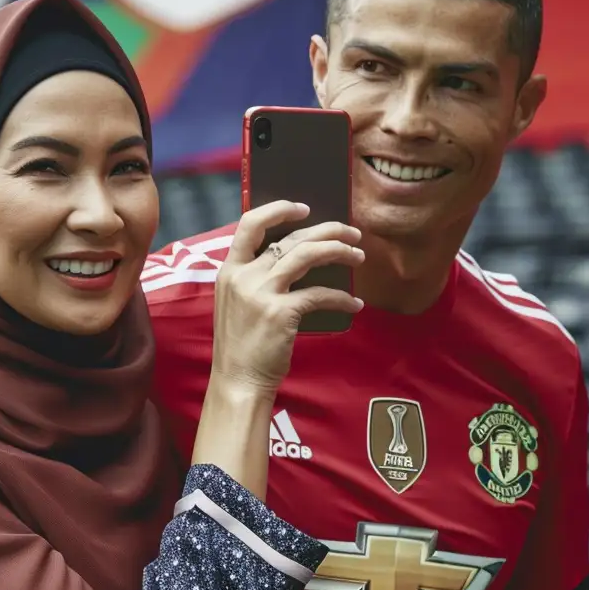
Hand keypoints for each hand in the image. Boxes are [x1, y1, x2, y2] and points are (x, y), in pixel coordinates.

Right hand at [210, 200, 364, 397]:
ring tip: (358, 255)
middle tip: (351, 233)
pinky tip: (353, 303)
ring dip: (338, 251)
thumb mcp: (238, 304)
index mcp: (230, 269)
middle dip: (327, 230)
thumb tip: (299, 261)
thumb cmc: (243, 346)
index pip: (250, 224)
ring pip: (306, 255)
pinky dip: (340, 297)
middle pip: (290, 238)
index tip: (304, 208)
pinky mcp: (280, 313)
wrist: (238, 381)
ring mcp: (261, 292)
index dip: (278, 210)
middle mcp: (243, 275)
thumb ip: (258, 279)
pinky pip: (319, 295)